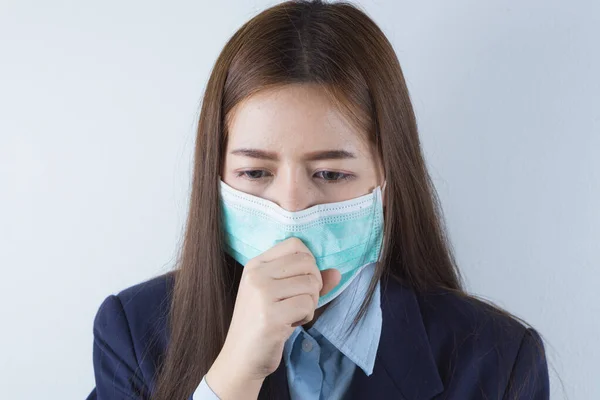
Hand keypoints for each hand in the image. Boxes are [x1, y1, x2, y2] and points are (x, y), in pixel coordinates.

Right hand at [206, 237, 340, 398]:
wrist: (240, 357)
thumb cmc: (262, 323)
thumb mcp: (279, 294)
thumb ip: (306, 280)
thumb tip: (336, 272)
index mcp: (256, 264)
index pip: (294, 244)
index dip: (309, 261)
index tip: (302, 280)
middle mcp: (257, 275)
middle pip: (307, 263)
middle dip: (314, 283)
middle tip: (301, 300)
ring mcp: (262, 294)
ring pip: (310, 284)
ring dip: (311, 302)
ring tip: (294, 313)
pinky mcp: (271, 316)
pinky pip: (308, 305)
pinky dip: (307, 316)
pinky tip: (292, 323)